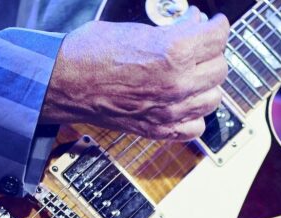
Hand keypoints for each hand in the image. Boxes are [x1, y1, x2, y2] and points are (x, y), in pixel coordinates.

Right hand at [41, 7, 229, 140]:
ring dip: (206, 84)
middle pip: (220, 68)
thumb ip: (171, 31)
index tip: (214, 24)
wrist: (61, 82)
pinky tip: (184, 101)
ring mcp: (169, 111)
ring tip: (193, 73)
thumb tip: (192, 26)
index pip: (218, 37)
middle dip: (211, 53)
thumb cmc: (88, 54)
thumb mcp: (136, 29)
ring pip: (213, 98)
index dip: (217, 26)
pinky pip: (195, 126)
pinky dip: (194, 114)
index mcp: (172, 52)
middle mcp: (176, 84)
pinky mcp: (158, 130)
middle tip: (200, 46)